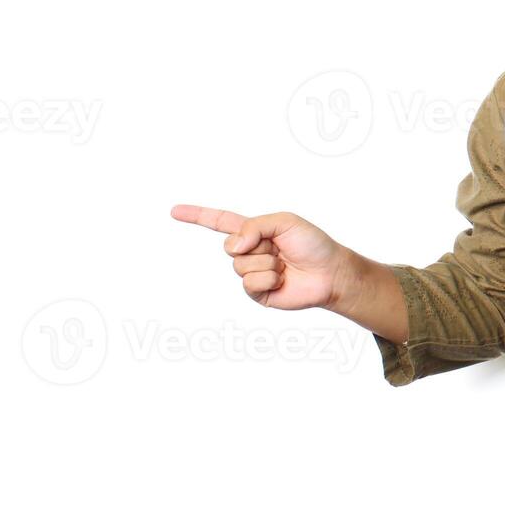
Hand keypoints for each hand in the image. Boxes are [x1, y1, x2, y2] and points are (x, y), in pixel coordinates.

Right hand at [170, 205, 351, 310]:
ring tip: (284, 265)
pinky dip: (268, 279)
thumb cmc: (313, 244)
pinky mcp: (257, 293)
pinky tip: (282, 280)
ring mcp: (252, 273)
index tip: (174, 211)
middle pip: (230, 247)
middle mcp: (249, 252)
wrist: (330, 272)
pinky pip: (249, 284)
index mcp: (254, 232)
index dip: (197, 216)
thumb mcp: (285, 222)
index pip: (219, 222)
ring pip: (240, 266)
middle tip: (279, 249)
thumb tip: (232, 246)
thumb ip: (254, 226)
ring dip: (266, 263)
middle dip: (256, 245)